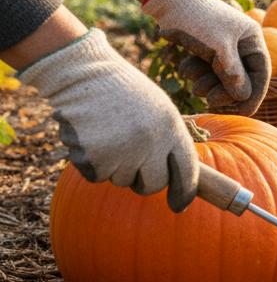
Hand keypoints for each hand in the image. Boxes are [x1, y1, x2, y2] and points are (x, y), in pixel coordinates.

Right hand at [19, 29, 198, 210]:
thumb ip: (168, 140)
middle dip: (144, 181)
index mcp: (172, 128)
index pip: (187, 170)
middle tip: (133, 161)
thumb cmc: (125, 92)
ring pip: (122, 181)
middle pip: (153, 185)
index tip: (179, 206)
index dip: (185, 192)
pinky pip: (97, 177)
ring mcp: (122, 152)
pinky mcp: (93, 159)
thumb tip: (174, 177)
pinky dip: (93, 164)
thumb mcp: (159, 110)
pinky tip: (92, 138)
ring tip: (109, 135)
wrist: (85, 75)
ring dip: (115, 167)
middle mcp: (151, 143)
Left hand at [142, 0, 270, 114]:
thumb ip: (233, 73)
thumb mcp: (218, 48)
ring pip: (220, 76)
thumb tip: (243, 97)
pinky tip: (185, 67)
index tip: (242, 113)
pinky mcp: (205, 47)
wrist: (169, 0)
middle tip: (210, 102)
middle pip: (239, 78)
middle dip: (224, 91)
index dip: (253, 95)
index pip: (260, 73)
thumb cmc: (198, 20)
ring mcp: (222, 45)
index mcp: (252, 39)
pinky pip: (205, 69)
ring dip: (207, 83)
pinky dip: (196, 72)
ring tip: (193, 85)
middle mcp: (240, 43)